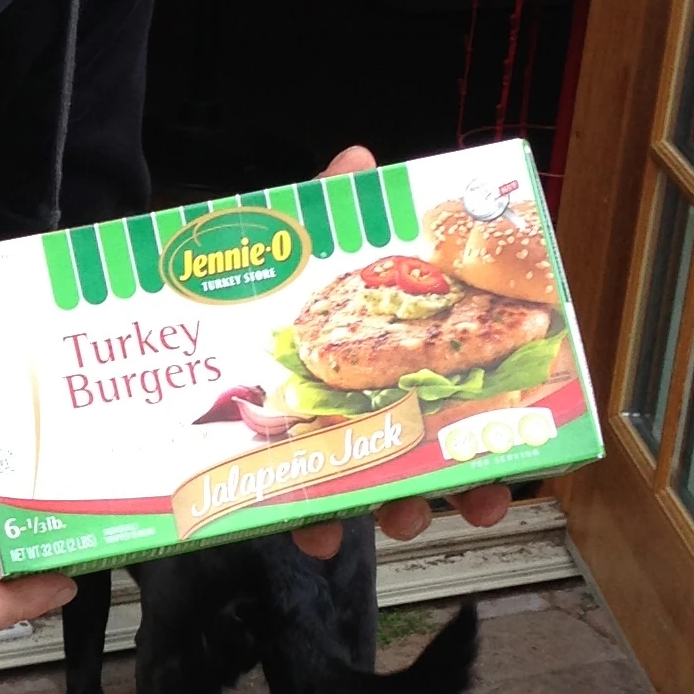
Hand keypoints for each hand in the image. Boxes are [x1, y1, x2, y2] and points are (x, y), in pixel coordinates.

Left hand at [289, 142, 513, 560]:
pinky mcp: (278, 474)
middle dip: (463, 482)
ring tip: (406, 519)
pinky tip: (315, 534)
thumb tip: (359, 159)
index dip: (493, 419)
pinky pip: (303, 511)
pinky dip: (314, 527)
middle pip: (431, 448)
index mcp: (388, 348)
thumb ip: (328, 204)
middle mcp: (368, 400)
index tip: (522, 446)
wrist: (172, 319)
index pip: (457, 385)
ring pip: (379, 489)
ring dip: (399, 510)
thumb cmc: (251, 280)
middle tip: (482, 500)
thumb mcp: (293, 241)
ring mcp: (327, 441)